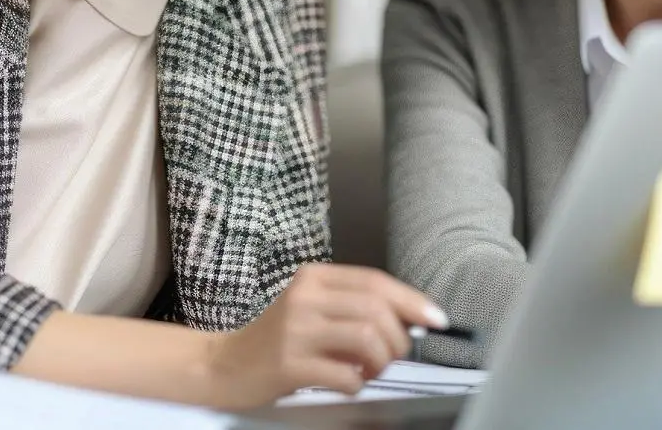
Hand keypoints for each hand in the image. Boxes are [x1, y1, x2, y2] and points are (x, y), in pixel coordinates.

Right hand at [205, 263, 447, 407]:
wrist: (224, 366)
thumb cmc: (279, 339)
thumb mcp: (313, 309)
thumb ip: (354, 308)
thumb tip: (412, 319)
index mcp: (314, 277)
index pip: (375, 281)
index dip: (412, 300)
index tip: (437, 319)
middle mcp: (305, 297)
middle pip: (375, 309)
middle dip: (399, 337)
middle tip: (394, 356)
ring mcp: (295, 330)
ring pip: (366, 337)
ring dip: (382, 360)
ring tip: (372, 370)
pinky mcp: (288, 364)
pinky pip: (344, 374)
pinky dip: (358, 383)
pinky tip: (348, 383)